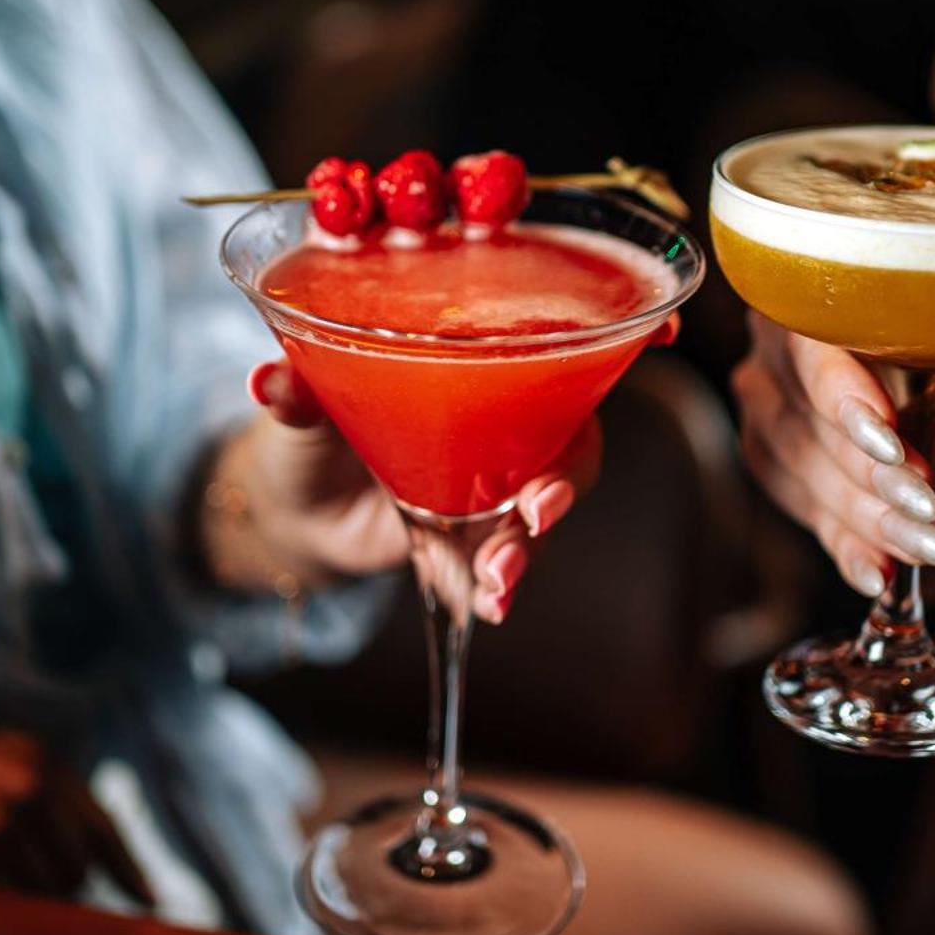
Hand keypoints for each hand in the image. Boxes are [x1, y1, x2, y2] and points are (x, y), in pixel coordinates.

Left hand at [204, 334, 617, 620]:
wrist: (292, 510)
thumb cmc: (307, 429)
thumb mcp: (297, 409)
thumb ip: (295, 394)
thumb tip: (271, 381)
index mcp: (473, 353)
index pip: (556, 331)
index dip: (619, 329)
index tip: (663, 333)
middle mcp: (503, 410)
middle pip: (570, 426)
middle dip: (569, 470)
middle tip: (537, 508)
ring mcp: (499, 474)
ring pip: (549, 497)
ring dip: (533, 540)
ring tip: (498, 575)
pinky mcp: (482, 530)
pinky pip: (512, 556)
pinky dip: (501, 584)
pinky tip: (486, 605)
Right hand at [730, 311, 934, 594]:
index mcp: (815, 300)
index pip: (812, 352)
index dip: (848, 402)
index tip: (895, 447)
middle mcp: (774, 354)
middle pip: (808, 424)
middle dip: (873, 477)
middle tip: (930, 512)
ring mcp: (767, 412)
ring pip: (807, 477)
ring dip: (872, 521)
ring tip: (930, 547)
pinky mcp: (775, 466)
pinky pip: (807, 515)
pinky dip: (849, 548)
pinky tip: (879, 574)